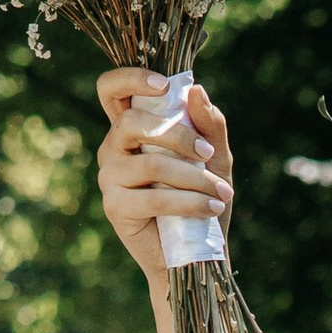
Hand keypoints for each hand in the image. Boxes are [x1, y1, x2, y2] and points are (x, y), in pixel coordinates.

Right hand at [95, 69, 232, 285]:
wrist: (196, 254)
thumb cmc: (202, 200)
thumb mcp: (214, 159)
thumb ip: (210, 126)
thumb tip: (197, 91)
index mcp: (130, 128)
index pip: (112, 89)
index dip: (131, 79)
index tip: (165, 86)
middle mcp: (113, 148)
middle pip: (131, 122)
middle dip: (177, 135)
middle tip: (208, 152)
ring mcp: (109, 177)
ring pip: (150, 164)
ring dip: (193, 177)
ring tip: (222, 192)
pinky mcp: (116, 207)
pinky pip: (155, 198)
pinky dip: (190, 202)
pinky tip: (212, 208)